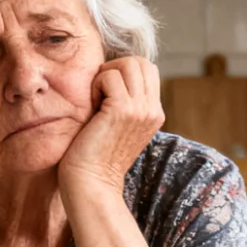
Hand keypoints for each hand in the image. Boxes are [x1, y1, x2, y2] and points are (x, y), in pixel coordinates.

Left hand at [58, 57, 163, 194]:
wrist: (91, 184)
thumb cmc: (96, 156)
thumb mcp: (121, 126)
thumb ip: (127, 103)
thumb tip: (115, 74)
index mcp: (155, 114)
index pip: (148, 69)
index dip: (124, 71)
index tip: (107, 92)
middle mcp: (152, 110)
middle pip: (141, 62)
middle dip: (116, 67)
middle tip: (100, 92)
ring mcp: (140, 110)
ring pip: (128, 64)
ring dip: (106, 75)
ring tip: (96, 99)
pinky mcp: (122, 110)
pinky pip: (110, 76)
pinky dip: (96, 84)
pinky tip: (91, 106)